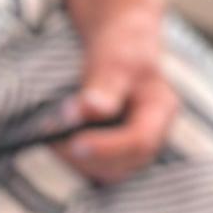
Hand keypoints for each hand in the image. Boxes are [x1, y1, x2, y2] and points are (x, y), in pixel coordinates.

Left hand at [58, 0, 177, 180]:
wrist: (118, 41)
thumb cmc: (122, 45)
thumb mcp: (116, 57)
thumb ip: (105, 83)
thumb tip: (87, 110)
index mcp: (161, 110)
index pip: (140, 142)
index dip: (107, 149)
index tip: (73, 142)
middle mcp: (152, 133)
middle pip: (124, 165)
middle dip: (87, 158)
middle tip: (52, 138)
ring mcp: (134, 145)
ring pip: (108, 172)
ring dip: (78, 162)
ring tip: (51, 137)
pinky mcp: (114, 150)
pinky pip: (96, 168)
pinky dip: (75, 160)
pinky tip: (57, 141)